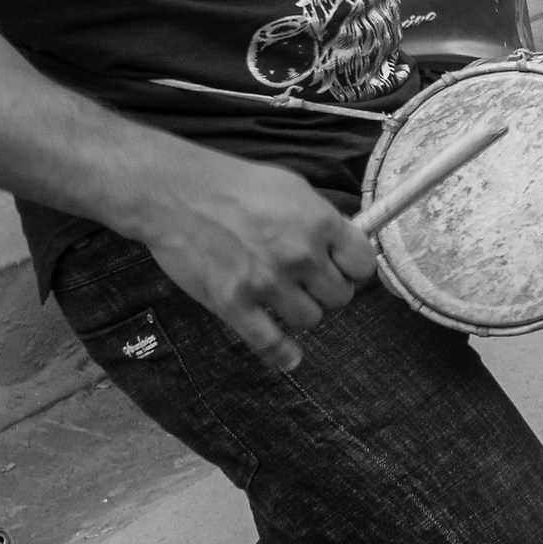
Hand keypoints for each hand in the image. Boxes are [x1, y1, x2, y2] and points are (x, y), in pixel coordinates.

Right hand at [135, 149, 376, 372]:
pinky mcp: (233, 303)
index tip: (343, 270)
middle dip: (327, 292)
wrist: (178, 194)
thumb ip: (323, 220)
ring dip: (303, 313)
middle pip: (339, 297)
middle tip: (311, 284)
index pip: (363, 265)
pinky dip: (282, 354)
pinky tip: (290, 358)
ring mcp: (267, 282)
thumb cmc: (237, 185)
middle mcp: (300, 255)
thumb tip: (344, 242)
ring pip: (310, 319)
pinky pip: (268, 342)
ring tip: (288, 300)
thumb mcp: (295, 190)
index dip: (354, 270)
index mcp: (320, 223)